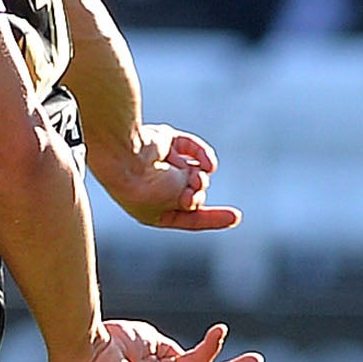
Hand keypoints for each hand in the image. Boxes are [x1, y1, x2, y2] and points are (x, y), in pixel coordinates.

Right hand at [94, 122, 240, 231]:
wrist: (126, 159)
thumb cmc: (148, 187)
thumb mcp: (178, 201)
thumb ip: (194, 194)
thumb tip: (199, 176)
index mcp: (152, 211)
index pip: (188, 218)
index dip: (213, 219)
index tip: (236, 217)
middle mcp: (154, 189)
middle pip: (194, 193)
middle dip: (199, 193)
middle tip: (192, 192)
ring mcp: (159, 165)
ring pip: (195, 171)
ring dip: (200, 176)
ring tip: (195, 177)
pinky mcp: (163, 142)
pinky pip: (191, 148)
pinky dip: (203, 155)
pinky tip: (208, 164)